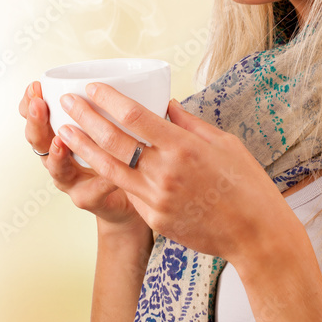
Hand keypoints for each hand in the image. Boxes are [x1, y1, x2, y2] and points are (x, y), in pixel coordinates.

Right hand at [18, 81, 145, 227]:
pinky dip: (100, 182)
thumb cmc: (118, 153)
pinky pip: (92, 191)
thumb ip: (105, 104)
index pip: (36, 118)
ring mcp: (71, 182)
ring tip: (60, 140)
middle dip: (36, 122)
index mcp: (59, 136)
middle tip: (39, 104)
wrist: (130, 194)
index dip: (30, 103)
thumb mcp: (109, 123)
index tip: (35, 86)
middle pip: (38, 142)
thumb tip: (112, 75)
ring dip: (57, 154)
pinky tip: (109, 175)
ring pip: (57, 170)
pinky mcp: (89, 199)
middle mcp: (59, 159)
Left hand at [53, 82, 287, 261]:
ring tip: (65, 130)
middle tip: (68, 102)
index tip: (93, 87)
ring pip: (109, 168)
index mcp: (183, 147)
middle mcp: (165, 171)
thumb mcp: (224, 143)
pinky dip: (112, 173)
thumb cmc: (246, 184)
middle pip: (113, 140)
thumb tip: (165, 105)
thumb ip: (189, 123)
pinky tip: (97, 159)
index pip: (135, 116)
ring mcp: (156, 198)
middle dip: (86, 118)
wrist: (256, 235)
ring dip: (84, 147)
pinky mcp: (154, 218)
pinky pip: (129, 190)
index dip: (109, 99)